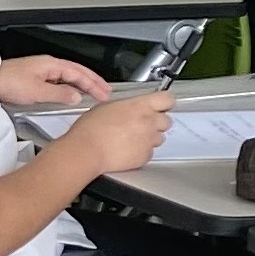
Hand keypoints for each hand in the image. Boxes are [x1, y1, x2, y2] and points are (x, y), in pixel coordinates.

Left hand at [0, 55, 111, 108]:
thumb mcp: (37, 92)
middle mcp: (48, 65)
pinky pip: (59, 81)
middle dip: (93, 82)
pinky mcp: (34, 78)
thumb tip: (76, 96)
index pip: (80, 73)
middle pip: (77, 72)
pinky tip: (71, 94)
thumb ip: (59, 94)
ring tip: (94, 93)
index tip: (104, 94)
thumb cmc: (8, 82)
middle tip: (106, 92)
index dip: (94, 84)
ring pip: (68, 76)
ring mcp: (41, 71)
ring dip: (82, 84)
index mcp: (52, 64)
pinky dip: (70, 87)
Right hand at [63, 89, 177, 174]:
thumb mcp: (106, 106)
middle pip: (167, 120)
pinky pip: (149, 152)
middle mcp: (149, 122)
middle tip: (141, 125)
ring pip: (159, 138)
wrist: (87, 151)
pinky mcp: (145, 156)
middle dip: (156, 122)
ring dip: (149, 138)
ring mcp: (148, 140)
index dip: (164, 103)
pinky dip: (140, 151)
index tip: (160, 105)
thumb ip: (126, 106)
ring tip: (130, 139)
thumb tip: (130, 108)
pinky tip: (126, 150)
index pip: (168, 99)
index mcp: (140, 106)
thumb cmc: (90, 129)